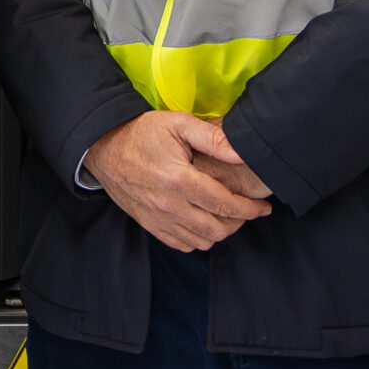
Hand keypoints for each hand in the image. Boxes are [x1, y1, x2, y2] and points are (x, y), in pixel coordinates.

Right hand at [83, 111, 270, 251]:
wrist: (104, 147)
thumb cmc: (142, 132)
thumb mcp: (177, 124)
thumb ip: (212, 138)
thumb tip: (241, 153)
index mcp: (178, 179)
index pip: (224, 204)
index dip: (249, 209)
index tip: (263, 208)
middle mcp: (168, 204)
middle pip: (216, 228)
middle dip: (239, 222)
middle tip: (248, 211)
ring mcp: (157, 218)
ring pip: (201, 241)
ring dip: (220, 232)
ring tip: (228, 216)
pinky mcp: (148, 225)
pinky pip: (181, 245)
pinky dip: (198, 239)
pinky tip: (204, 223)